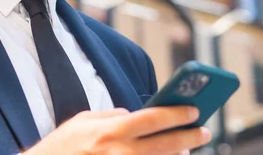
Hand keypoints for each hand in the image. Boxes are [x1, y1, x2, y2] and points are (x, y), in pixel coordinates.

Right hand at [23, 106, 210, 154]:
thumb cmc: (58, 149)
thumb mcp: (79, 122)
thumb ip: (107, 115)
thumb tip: (129, 113)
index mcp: (110, 131)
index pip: (152, 118)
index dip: (176, 114)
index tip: (194, 111)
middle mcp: (119, 152)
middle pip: (164, 144)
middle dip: (188, 137)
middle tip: (204, 132)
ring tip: (186, 151)